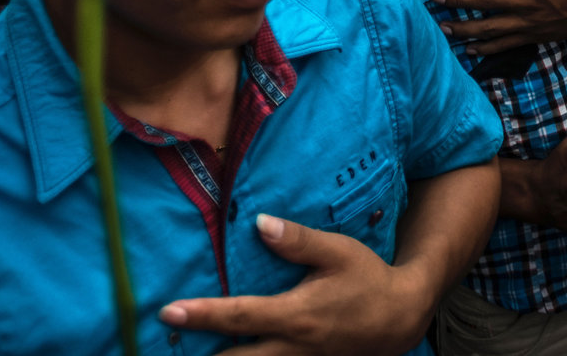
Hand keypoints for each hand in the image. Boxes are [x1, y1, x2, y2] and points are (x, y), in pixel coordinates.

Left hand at [159, 213, 432, 355]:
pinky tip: (228, 352)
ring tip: (187, 351)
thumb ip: (298, 240)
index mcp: (296, 315)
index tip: (169, 312)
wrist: (400, 318)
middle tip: (166, 343)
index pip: (240, 317)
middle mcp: (293, 347)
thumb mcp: (338, 252)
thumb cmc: (368, 279)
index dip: (202, 316)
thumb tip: (260, 224)